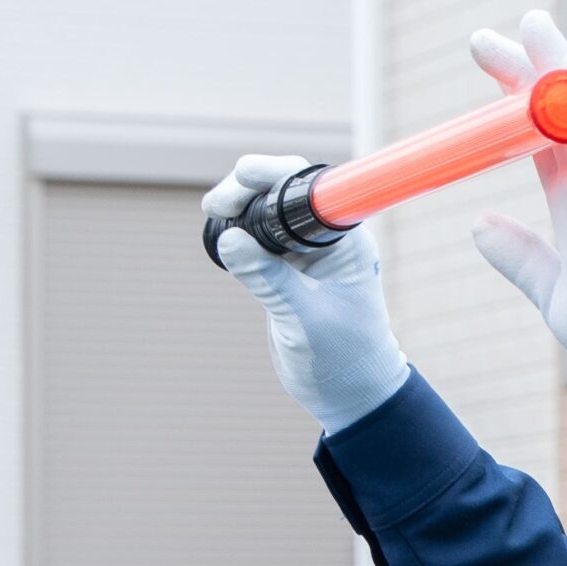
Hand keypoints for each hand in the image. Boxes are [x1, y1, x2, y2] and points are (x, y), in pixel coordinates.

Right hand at [204, 155, 411, 432]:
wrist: (352, 392)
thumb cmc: (344, 358)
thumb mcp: (303, 320)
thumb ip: (268, 280)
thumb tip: (228, 238)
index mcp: (348, 245)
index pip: (316, 193)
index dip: (281, 174)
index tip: (245, 173)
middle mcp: (332, 242)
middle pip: (289, 193)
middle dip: (252, 188)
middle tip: (216, 203)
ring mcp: (310, 255)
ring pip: (271, 213)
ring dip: (242, 207)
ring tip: (214, 212)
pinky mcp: (290, 272)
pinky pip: (262, 238)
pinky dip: (240, 231)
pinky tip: (221, 235)